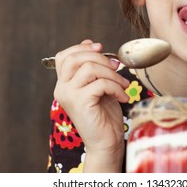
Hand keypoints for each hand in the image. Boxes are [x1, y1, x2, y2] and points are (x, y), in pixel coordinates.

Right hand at [53, 40, 129, 171]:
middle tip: (116, 66)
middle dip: (99, 57)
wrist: (106, 142)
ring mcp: (69, 95)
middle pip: (74, 58)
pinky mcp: (80, 102)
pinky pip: (101, 83)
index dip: (81, 47)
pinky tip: (123, 97)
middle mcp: (61, 88)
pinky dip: (116, 87)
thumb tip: (93, 44)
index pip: (64, 56)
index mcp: (64, 83)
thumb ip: (93, 68)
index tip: (101, 47)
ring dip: (112, 74)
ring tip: (124, 84)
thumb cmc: (104, 115)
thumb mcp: (98, 85)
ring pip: (89, 68)